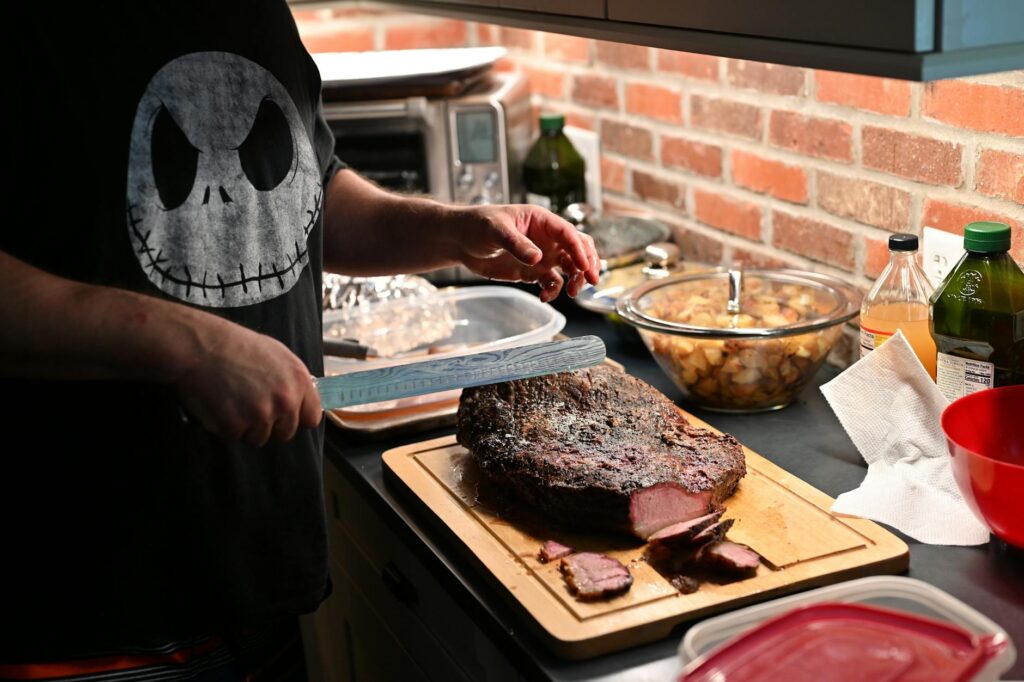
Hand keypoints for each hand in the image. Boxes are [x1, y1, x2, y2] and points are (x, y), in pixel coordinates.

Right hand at [173, 321, 321, 446]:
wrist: (201, 345)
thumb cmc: (236, 346)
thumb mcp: (278, 354)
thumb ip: (293, 381)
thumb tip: (301, 400)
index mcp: (299, 381)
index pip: (311, 418)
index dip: (296, 418)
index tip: (285, 415)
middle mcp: (286, 400)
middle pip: (286, 432)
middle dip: (269, 424)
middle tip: (249, 404)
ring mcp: (262, 415)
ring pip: (259, 437)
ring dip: (245, 426)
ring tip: (232, 400)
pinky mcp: (236, 425)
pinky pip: (234, 437)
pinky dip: (224, 426)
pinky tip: (219, 404)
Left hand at [451, 204, 599, 301]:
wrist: (460, 241)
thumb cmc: (477, 225)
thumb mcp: (495, 230)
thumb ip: (516, 244)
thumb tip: (537, 259)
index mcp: (541, 221)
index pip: (568, 234)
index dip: (579, 249)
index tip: (584, 266)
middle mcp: (547, 239)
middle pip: (578, 250)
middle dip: (588, 264)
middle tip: (591, 281)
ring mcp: (541, 256)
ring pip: (570, 268)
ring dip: (575, 280)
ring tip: (571, 293)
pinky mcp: (532, 273)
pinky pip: (551, 283)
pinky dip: (553, 291)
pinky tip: (544, 297)